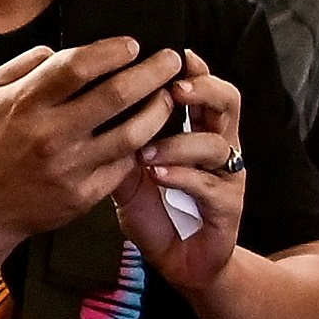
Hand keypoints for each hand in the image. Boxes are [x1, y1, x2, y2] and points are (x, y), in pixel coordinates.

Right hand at [0, 36, 184, 245]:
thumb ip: (27, 64)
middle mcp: (50, 134)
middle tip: (171, 60)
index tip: (133, 45)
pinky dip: (142, 145)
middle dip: (152, 72)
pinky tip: (150, 132)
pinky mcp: (83, 194)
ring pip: (132, 133)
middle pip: (116, 95)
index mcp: (27, 103)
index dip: (112, 51)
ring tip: (168, 96)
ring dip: (159, 110)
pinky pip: (124, 164)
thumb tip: (64, 48)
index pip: (78, 66)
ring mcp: (69, 167)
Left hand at [119, 55, 250, 290]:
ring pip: (217, 145)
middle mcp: (221, 149)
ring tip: (146, 150)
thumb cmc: (158, 214)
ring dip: (179, 142)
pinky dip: (181, 177)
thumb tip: (90, 109)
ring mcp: (229, 178)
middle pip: (228, 103)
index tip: (175, 54)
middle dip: (203, 90)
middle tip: (174, 88)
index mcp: (200, 132)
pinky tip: (157, 175)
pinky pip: (209, 185)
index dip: (196, 70)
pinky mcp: (229, 208)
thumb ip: (121, 144)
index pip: (205, 90)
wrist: (183, 263)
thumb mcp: (130, 175)